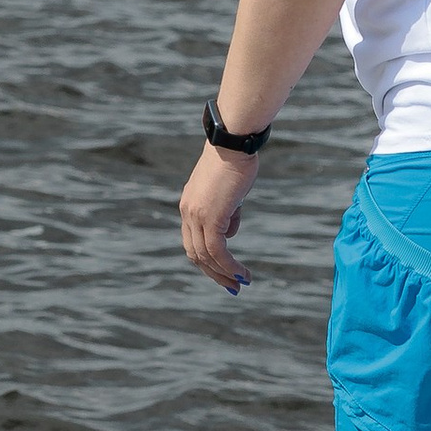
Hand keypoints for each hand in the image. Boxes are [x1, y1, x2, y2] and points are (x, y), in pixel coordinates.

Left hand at [179, 137, 256, 295]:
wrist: (232, 143)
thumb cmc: (234, 161)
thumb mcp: (227, 191)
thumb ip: (225, 211)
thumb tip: (228, 231)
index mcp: (188, 205)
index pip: (191, 241)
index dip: (206, 260)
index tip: (222, 272)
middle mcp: (187, 212)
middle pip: (195, 253)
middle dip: (214, 273)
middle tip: (232, 286)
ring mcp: (196, 215)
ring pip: (206, 256)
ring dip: (224, 273)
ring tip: (242, 283)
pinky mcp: (210, 216)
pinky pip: (218, 251)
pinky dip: (230, 266)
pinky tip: (242, 274)